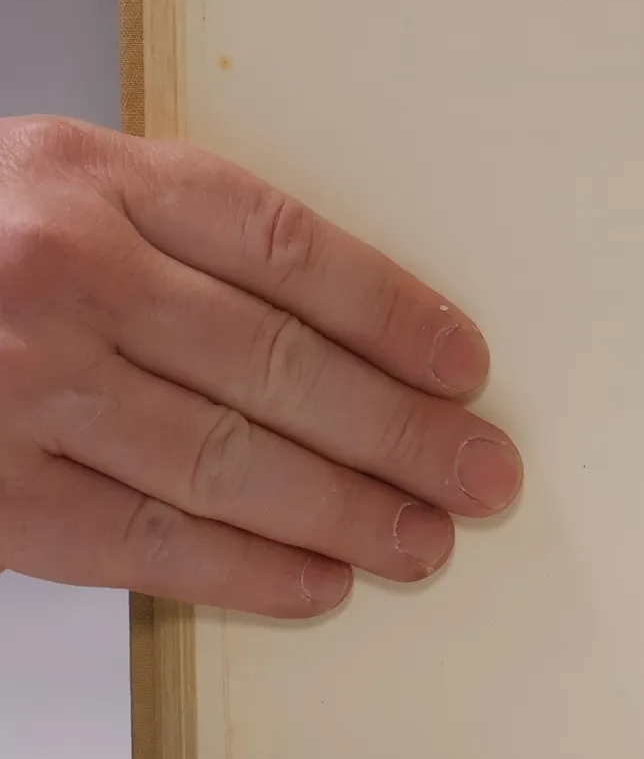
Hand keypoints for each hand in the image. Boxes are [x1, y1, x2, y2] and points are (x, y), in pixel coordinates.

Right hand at [0, 116, 521, 617]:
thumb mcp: (57, 185)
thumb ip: (182, 237)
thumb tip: (355, 331)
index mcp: (93, 176)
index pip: (290, 249)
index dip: (396, 314)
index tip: (467, 367)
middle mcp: (63, 275)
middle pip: (279, 364)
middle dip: (402, 431)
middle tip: (483, 472)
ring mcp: (19, 389)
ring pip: (228, 461)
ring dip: (347, 511)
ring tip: (425, 538)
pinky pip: (141, 541)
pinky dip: (245, 568)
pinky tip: (318, 581)